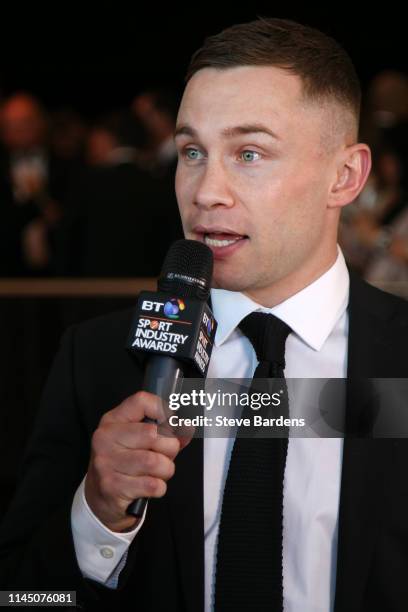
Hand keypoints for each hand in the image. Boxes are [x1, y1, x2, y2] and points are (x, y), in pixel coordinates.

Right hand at [84, 391, 191, 531]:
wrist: (99, 497)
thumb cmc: (123, 464)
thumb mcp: (137, 441)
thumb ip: (165, 432)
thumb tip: (187, 427)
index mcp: (112, 421)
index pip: (141, 401)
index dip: (163, 411)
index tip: (170, 424)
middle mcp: (106, 438)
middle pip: (154, 434)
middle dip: (169, 449)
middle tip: (164, 456)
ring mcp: (106, 462)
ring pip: (155, 462)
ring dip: (165, 470)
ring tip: (157, 472)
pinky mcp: (112, 486)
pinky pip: (153, 485)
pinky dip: (159, 487)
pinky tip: (148, 485)